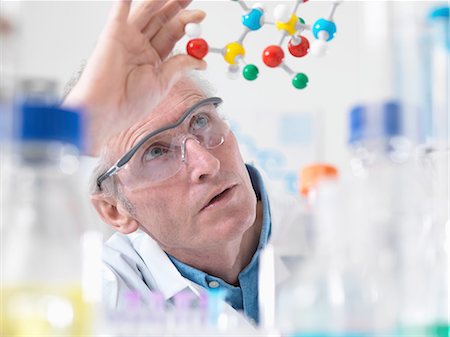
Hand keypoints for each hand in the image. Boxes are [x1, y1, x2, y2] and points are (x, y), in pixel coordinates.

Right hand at [64, 0, 205, 155]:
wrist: (108, 109)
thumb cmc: (130, 102)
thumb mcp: (163, 83)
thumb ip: (180, 67)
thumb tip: (201, 62)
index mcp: (152, 58)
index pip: (172, 34)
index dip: (186, 22)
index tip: (201, 16)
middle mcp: (140, 46)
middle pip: (161, 19)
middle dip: (176, 6)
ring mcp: (127, 38)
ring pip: (146, 12)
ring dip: (159, 0)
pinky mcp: (113, 34)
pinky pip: (120, 11)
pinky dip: (125, 0)